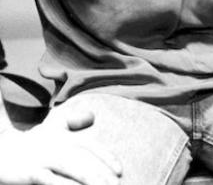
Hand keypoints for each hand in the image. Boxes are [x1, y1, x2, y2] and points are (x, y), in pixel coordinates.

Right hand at [0, 108, 121, 184]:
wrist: (0, 150)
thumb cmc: (31, 142)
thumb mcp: (52, 128)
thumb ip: (72, 122)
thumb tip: (91, 115)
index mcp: (66, 137)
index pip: (92, 146)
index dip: (107, 158)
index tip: (120, 171)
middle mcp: (58, 145)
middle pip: (86, 159)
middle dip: (103, 174)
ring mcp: (44, 159)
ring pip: (73, 169)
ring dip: (90, 180)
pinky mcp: (31, 172)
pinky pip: (51, 180)